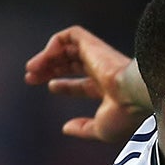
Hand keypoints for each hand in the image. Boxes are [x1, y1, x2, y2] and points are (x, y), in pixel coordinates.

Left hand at [24, 26, 147, 145]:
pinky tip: (45, 59)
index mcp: (107, 89)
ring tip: (31, 69)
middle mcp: (102, 70)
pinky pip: (70, 35)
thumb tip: (67, 128)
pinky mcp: (93, 45)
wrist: (134, 94)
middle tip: (30, 77)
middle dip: (49, 68)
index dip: (63, 85)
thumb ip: (84, 129)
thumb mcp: (101, 130)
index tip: (49, 86)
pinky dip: (54, 44)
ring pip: (67, 48)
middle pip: (71, 63)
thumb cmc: (124, 114)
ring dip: (46, 57)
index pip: (82, 83)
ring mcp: (98, 56)